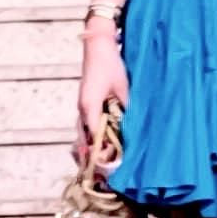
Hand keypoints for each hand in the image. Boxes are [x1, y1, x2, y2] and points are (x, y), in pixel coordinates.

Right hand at [76, 28, 128, 166]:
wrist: (97, 44)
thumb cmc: (111, 64)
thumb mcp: (124, 88)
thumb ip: (127, 109)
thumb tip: (134, 128)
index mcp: (89, 107)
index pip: (94, 138)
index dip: (101, 154)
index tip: (111, 167)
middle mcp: (82, 109)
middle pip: (84, 140)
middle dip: (93, 157)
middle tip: (105, 173)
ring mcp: (82, 106)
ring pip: (83, 134)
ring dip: (92, 148)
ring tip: (103, 163)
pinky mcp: (85, 102)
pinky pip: (86, 125)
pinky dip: (93, 137)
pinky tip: (103, 143)